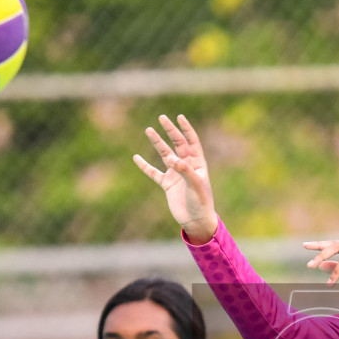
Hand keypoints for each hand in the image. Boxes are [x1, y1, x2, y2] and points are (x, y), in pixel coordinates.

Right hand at [132, 114, 217, 242]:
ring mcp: (176, 174)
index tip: (179, 117)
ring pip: (165, 155)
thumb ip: (185, 171)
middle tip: (162, 118)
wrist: (196, 221)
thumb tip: (172, 159)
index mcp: (197, 163)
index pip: (192, 142)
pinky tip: (136, 157)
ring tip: (149, 130)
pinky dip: (145, 166)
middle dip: (170, 131)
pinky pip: (154, 173)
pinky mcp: (167, 184)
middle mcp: (186, 166)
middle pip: (177, 144)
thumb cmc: (201, 202)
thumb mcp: (195, 185)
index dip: (186, 129)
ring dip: (157, 143)